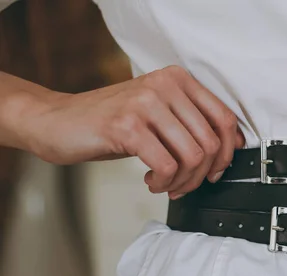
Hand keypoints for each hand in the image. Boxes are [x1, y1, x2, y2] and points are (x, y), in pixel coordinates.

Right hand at [18, 65, 243, 198]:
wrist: (58, 121)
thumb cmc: (111, 122)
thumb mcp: (157, 114)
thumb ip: (190, 124)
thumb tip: (227, 150)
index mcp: (177, 79)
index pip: (224, 118)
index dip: (228, 152)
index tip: (217, 170)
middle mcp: (164, 85)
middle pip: (210, 143)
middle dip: (201, 175)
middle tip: (185, 185)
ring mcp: (145, 103)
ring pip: (192, 157)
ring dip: (182, 182)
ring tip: (165, 184)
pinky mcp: (128, 126)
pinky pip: (167, 166)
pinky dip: (163, 183)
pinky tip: (150, 181)